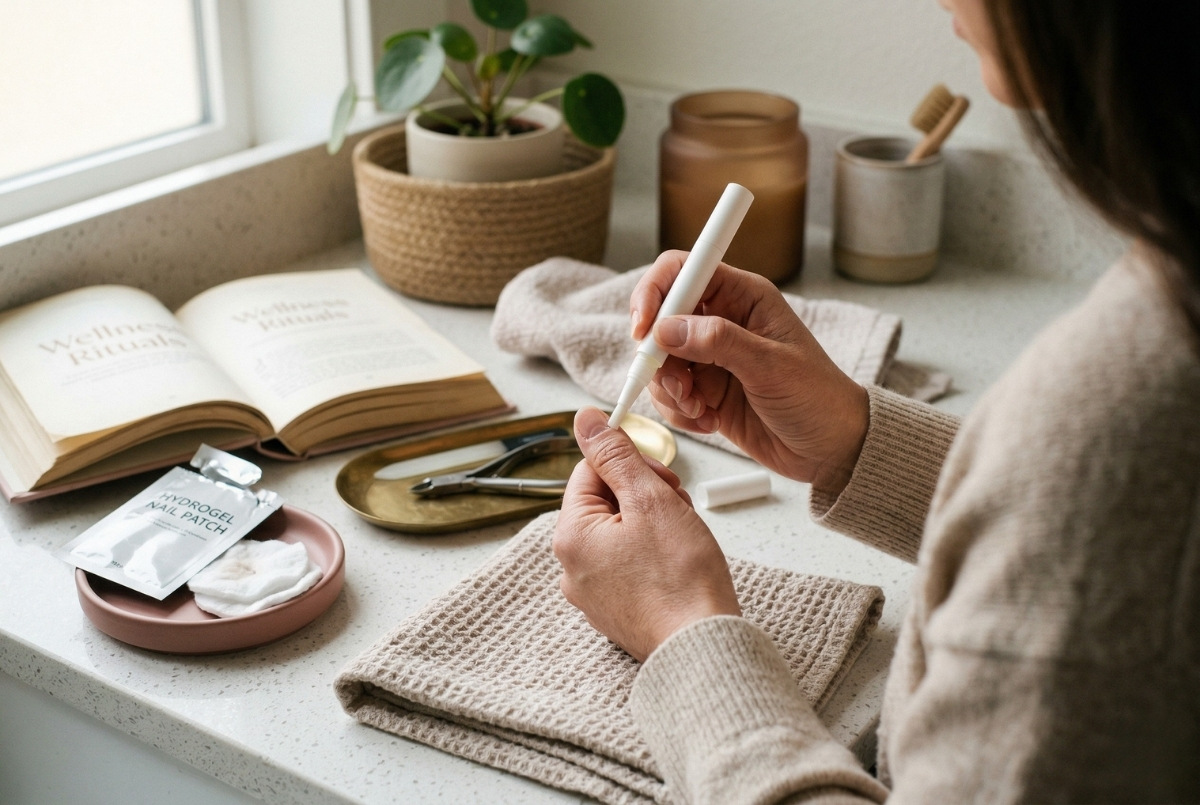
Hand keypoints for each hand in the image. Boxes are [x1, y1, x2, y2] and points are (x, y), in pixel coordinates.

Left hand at [553, 406, 740, 661]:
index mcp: (571, 535)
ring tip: (683, 537)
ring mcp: (592, 593)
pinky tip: (679, 562)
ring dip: (653, 522)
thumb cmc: (681, 577)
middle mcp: (571, 567)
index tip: (661, 475)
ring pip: (620, 532)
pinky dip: (653, 554)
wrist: (702, 647)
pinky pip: (628, 564)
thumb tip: (585, 419)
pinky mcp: (615, 611)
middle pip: (605, 502)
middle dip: (645, 494)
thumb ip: (615, 454)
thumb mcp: (650, 499)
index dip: (630, 464)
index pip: (590, 471)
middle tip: (677, 506)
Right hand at [631, 251, 868, 495]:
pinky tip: (708, 421)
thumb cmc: (818, 398)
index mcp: (743, 297)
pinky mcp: (705, 391)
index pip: (682, 271)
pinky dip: (679, 411)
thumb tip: (666, 329)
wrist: (831, 448)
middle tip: (681, 386)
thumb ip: (718, 341)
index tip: (644, 328)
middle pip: (660, 320)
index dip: (655, 293)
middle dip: (659, 356)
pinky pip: (669, 393)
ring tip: (701, 409)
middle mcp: (722, 321)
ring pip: (659, 361)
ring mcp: (711, 358)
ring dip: (670, 389)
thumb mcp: (771, 366)